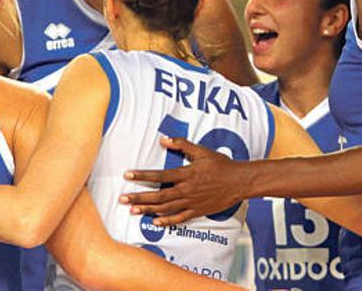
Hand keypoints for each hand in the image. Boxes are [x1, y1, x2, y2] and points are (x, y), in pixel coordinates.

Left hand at [121, 137, 247, 225]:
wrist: (238, 181)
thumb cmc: (220, 165)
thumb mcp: (201, 151)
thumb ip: (181, 145)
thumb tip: (163, 139)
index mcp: (186, 174)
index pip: (159, 175)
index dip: (142, 175)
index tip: (127, 175)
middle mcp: (186, 190)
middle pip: (158, 195)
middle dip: (139, 197)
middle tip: (122, 199)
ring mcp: (191, 202)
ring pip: (165, 208)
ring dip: (148, 210)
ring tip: (133, 210)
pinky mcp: (197, 211)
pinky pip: (179, 218)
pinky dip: (167, 221)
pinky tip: (155, 222)